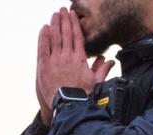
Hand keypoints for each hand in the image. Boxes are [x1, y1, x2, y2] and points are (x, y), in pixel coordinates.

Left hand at [35, 8, 114, 125]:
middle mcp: (68, 56)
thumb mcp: (95, 82)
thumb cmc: (82, 96)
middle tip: (62, 10)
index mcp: (80, 58)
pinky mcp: (44, 66)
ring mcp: (56, 60)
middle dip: (64, 20)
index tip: (73, 15)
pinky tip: (44, 28)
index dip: (74, 24)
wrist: (69, 106)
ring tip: (54, 15)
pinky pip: (43, 47)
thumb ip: (102, 69)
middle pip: (66, 33)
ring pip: (55, 37)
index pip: (77, 36)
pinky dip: (43, 37)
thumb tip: (109, 61)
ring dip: (54, 24)